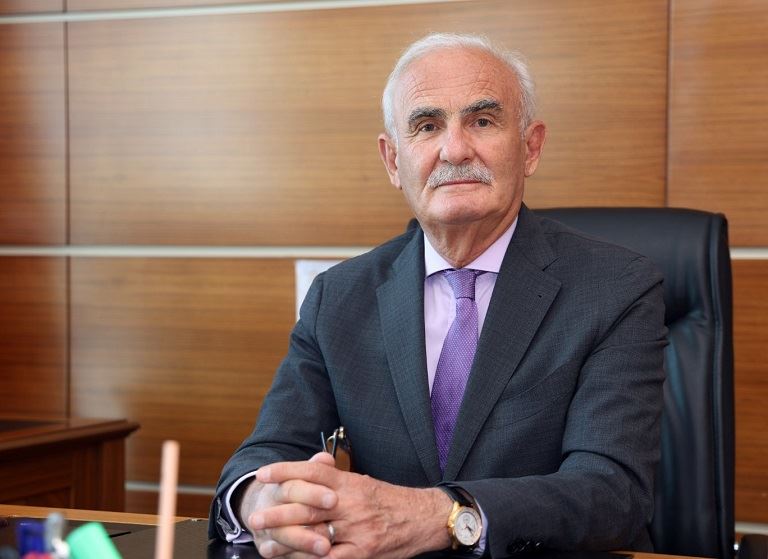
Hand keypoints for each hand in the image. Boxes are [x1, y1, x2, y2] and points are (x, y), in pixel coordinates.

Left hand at [255, 456, 452, 558]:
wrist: (423, 518)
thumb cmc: (390, 501)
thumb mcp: (363, 483)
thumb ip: (336, 478)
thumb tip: (312, 467)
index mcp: (350, 483)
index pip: (313, 471)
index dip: (286, 470)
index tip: (263, 474)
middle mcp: (351, 503)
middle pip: (308, 504)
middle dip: (278, 512)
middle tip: (255, 518)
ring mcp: (357, 529)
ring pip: (315, 535)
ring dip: (287, 542)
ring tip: (267, 546)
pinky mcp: (363, 552)